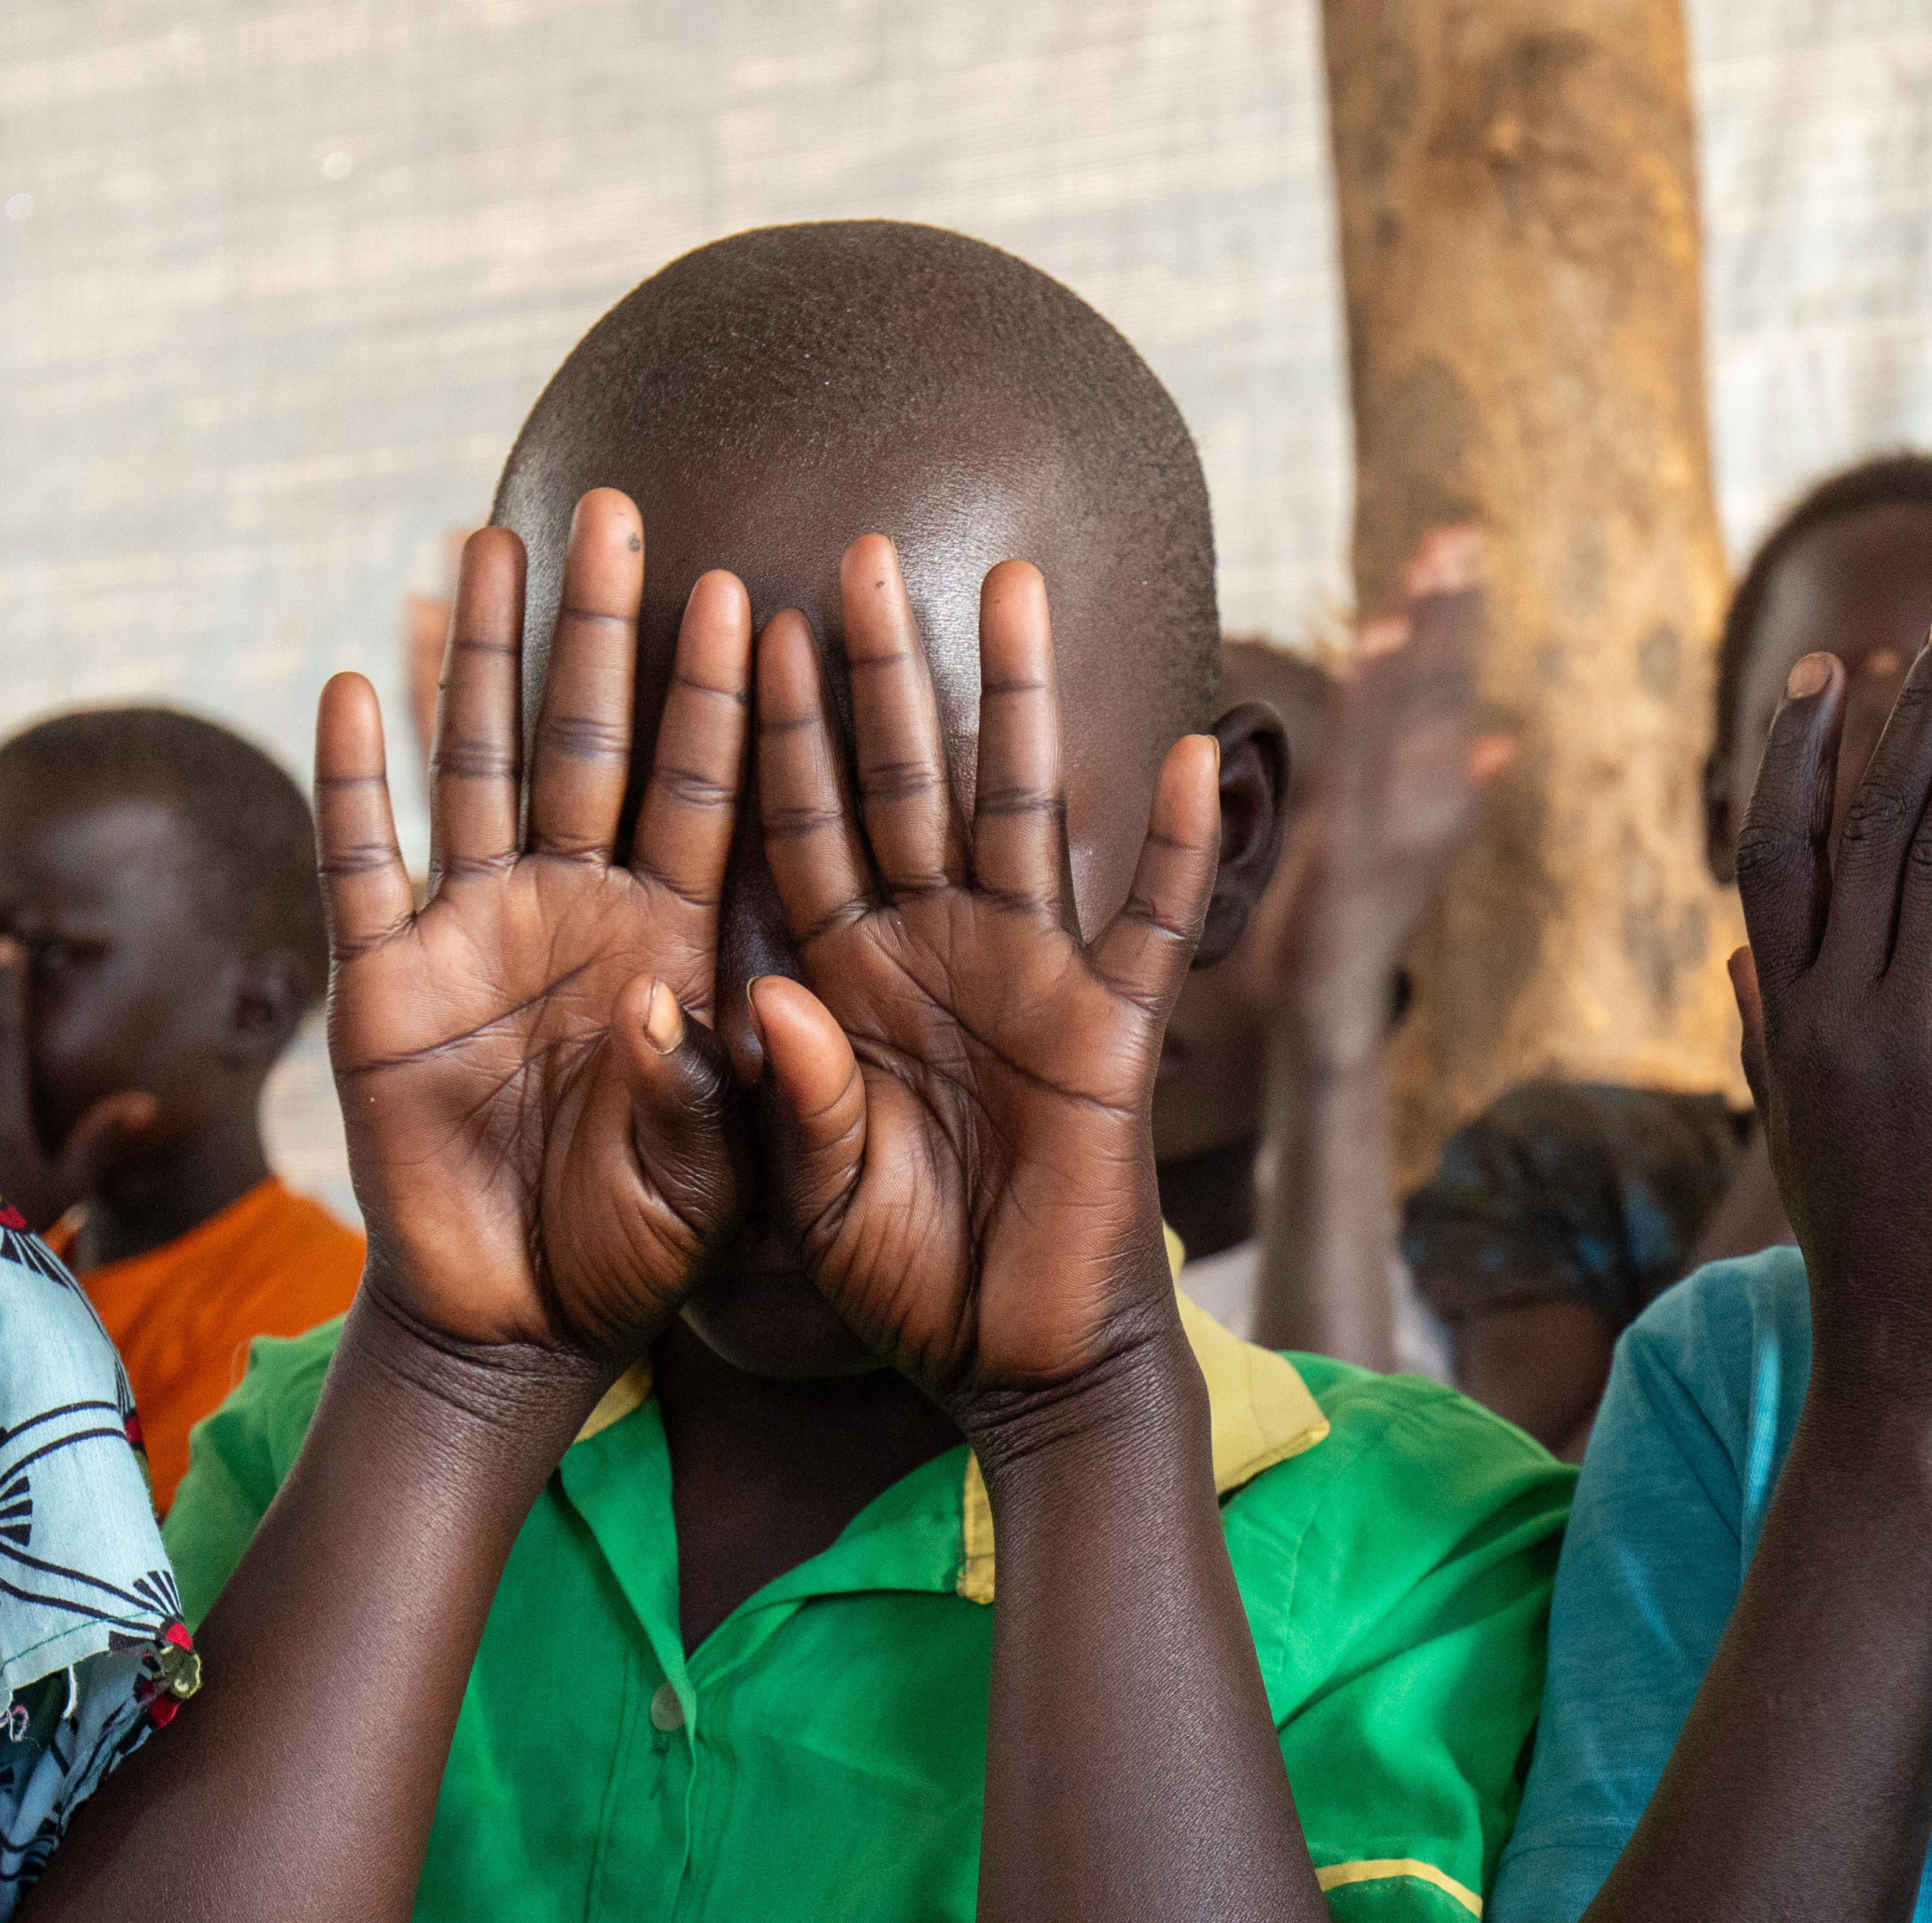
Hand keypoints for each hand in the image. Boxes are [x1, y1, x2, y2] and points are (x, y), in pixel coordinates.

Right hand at [318, 490, 749, 1373]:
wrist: (523, 1326)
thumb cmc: (640, 1249)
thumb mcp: (718, 1180)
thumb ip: (721, 1093)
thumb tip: (681, 1004)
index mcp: (672, 943)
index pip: (701, 791)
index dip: (720, 697)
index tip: (748, 589)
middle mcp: (573, 912)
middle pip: (591, 740)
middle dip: (604, 629)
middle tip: (619, 507)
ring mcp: (472, 935)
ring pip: (479, 766)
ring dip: (482, 659)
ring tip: (489, 542)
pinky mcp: (380, 985)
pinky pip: (363, 863)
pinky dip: (356, 781)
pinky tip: (358, 683)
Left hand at [744, 540, 1222, 1423]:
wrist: (1013, 1365)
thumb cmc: (902, 1285)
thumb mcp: (809, 1197)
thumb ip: (782, 1095)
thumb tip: (751, 996)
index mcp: (843, 982)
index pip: (798, 829)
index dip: (770, 732)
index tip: (736, 620)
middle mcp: (934, 955)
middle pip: (903, 782)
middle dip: (883, 669)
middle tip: (861, 548)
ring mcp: (1030, 980)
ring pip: (1021, 809)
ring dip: (1020, 700)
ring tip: (1016, 587)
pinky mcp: (1114, 1034)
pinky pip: (1153, 924)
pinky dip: (1175, 847)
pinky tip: (1195, 754)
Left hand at [1278, 525, 1513, 1014]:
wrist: (1322, 1031)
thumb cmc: (1340, 941)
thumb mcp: (1390, 856)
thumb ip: (1446, 796)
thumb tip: (1500, 740)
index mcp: (1419, 798)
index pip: (1442, 696)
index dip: (1452, 624)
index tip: (1457, 545)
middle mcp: (1415, 812)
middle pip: (1438, 699)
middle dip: (1449, 617)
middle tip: (1457, 536)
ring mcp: (1387, 841)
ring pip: (1409, 730)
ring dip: (1419, 653)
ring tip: (1424, 580)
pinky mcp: (1350, 869)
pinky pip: (1359, 776)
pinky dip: (1366, 714)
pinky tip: (1370, 656)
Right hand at [1725, 599, 1931, 1432]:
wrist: (1922, 1371)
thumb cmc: (1872, 1255)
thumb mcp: (1796, 1140)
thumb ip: (1764, 1037)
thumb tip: (1734, 953)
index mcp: (1784, 1021)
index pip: (1776, 847)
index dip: (1804, 747)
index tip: (1838, 661)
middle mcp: (1837, 1018)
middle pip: (1868, 821)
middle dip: (1915, 709)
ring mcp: (1921, 1046)